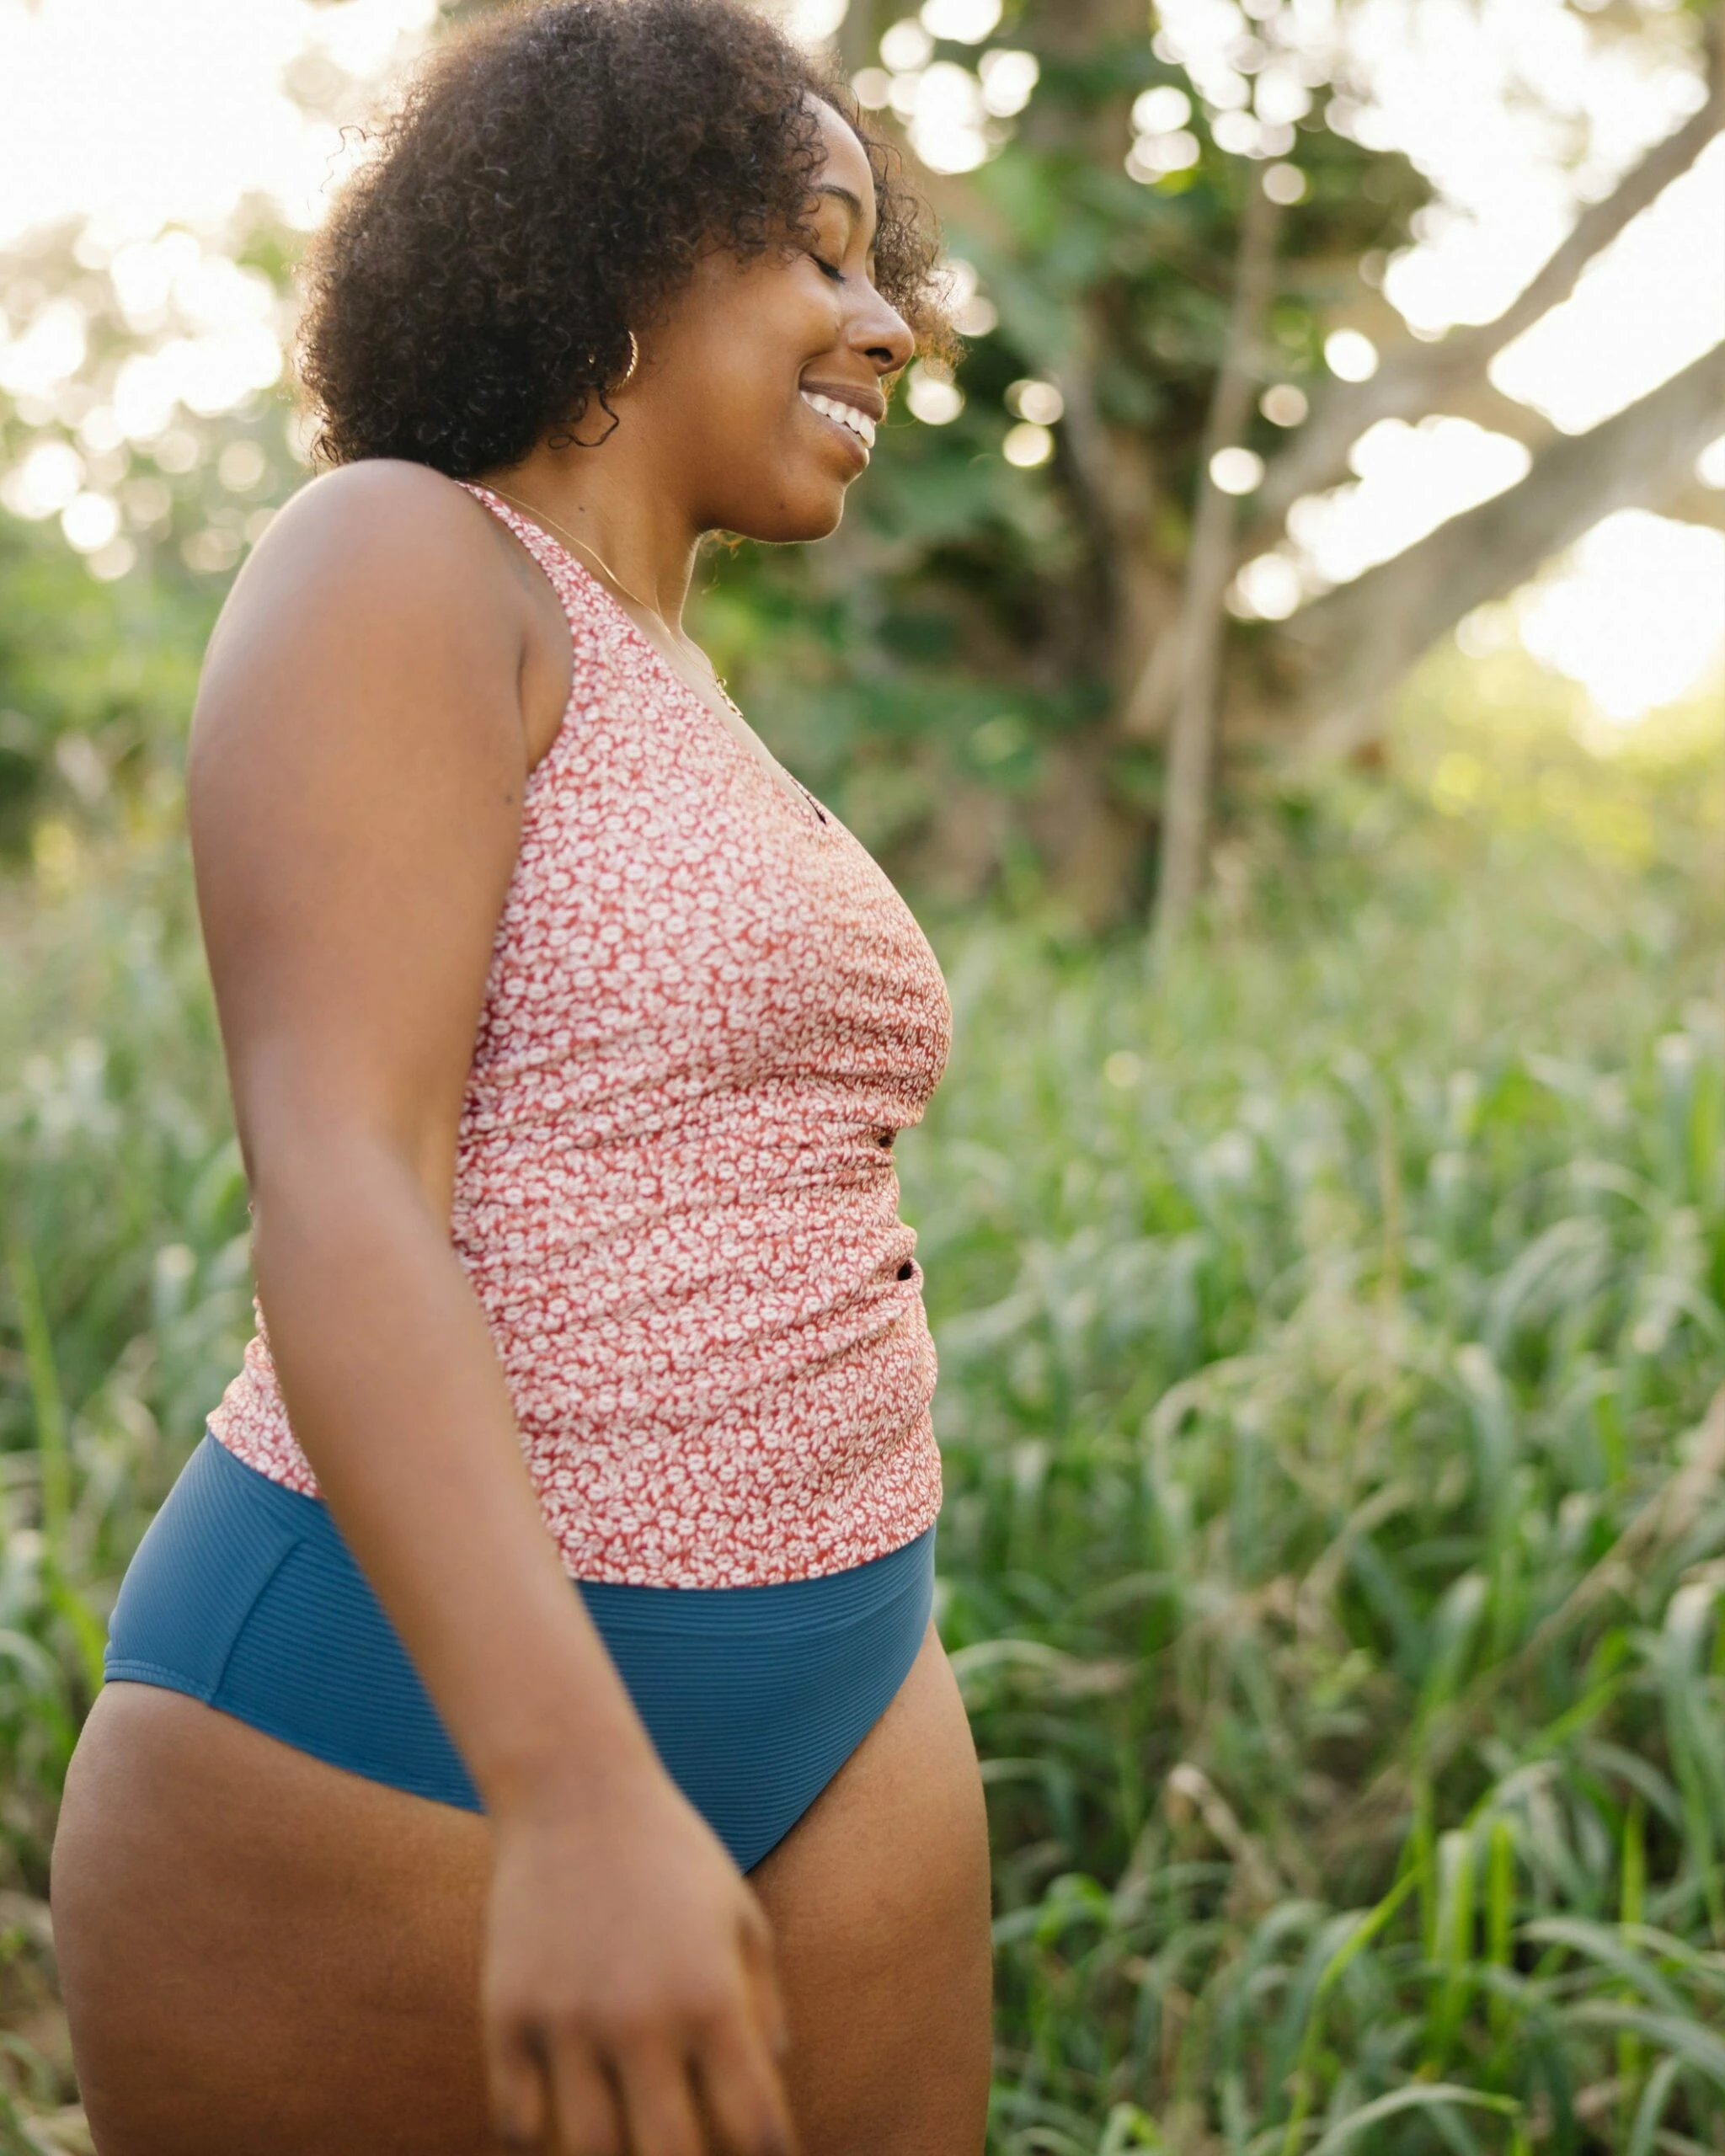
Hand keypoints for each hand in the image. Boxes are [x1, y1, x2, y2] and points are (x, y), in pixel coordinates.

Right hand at [482, 1764, 797, 2154]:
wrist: (574, 1790)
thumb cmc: (671, 1851)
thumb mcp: (740, 1912)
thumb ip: (763, 2000)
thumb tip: (771, 2074)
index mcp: (712, 1997)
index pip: (754, 2124)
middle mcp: (642, 2019)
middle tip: (682, 2150)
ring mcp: (568, 2021)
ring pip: (587, 2152)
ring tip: (624, 2140)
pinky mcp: (507, 2014)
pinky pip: (517, 2120)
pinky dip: (536, 2139)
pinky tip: (555, 2125)